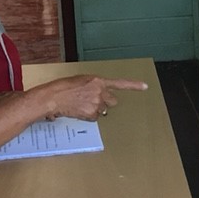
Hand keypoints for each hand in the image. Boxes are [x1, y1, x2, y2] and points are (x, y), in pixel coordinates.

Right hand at [30, 76, 147, 120]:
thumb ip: (95, 86)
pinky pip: (95, 117)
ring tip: (81, 105)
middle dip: (105, 102)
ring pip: (103, 110)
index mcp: (98, 80)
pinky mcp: (92, 113)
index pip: (119, 83)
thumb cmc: (64, 87)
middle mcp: (100, 91)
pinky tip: (79, 110)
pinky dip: (89, 116)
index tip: (145, 86)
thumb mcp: (81, 80)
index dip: (133, 85)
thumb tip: (101, 94)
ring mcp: (97, 103)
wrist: (53, 97)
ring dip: (96, 109)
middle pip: (112, 101)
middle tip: (92, 101)